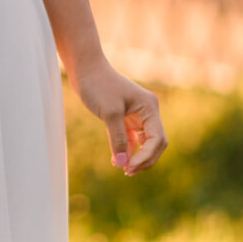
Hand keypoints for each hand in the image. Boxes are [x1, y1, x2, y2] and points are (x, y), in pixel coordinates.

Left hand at [74, 58, 166, 175]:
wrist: (85, 70)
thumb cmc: (98, 86)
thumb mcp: (109, 113)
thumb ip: (118, 139)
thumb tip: (122, 163)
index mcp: (150, 107)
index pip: (157, 139)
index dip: (146, 157)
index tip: (128, 168)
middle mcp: (148, 112)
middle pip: (155, 143)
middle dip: (144, 159)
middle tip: (127, 171)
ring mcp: (138, 115)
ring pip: (145, 143)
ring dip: (136, 156)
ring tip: (122, 168)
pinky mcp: (126, 118)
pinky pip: (132, 139)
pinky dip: (127, 149)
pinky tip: (116, 159)